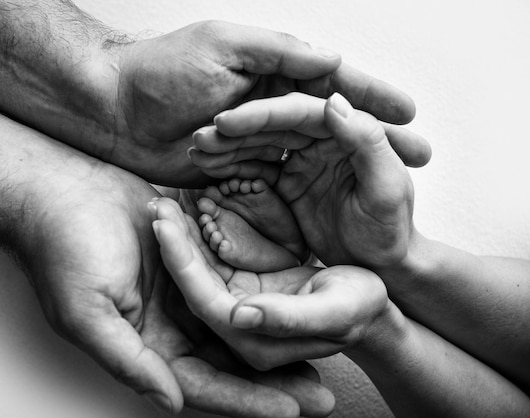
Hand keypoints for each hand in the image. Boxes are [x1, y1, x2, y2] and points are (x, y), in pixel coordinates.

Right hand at [19, 158, 333, 416]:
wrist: (61, 189)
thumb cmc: (64, 249)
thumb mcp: (87, 313)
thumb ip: (129, 361)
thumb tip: (170, 401)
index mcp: (146, 346)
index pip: (204, 385)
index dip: (247, 402)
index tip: (292, 412)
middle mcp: (170, 324)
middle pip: (232, 361)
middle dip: (276, 380)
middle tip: (323, 395)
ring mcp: (185, 291)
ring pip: (241, 324)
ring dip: (279, 338)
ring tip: (324, 352)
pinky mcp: (196, 257)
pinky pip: (235, 281)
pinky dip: (264, 294)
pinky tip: (296, 297)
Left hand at [109, 20, 417, 186]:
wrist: (113, 111)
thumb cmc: (163, 71)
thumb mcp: (226, 44)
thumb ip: (280, 53)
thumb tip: (332, 60)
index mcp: (273, 73)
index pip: (335, 86)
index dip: (375, 98)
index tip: (413, 114)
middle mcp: (269, 108)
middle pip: (333, 128)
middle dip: (378, 141)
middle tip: (421, 159)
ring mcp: (254, 144)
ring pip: (311, 160)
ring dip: (348, 172)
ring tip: (391, 187)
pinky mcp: (234, 172)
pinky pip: (274, 184)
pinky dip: (302, 194)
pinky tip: (334, 206)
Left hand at [150, 197, 387, 366]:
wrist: (369, 304)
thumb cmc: (360, 308)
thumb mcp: (335, 310)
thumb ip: (289, 318)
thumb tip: (240, 317)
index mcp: (255, 340)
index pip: (203, 300)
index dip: (181, 262)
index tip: (163, 223)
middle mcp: (237, 326)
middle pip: (193, 282)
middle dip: (173, 241)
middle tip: (157, 201)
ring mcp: (236, 305)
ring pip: (199, 268)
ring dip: (182, 234)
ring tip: (165, 199)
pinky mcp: (242, 286)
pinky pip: (213, 258)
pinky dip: (200, 233)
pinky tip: (190, 206)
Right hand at [191, 92, 416, 267]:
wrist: (380, 265)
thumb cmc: (391, 231)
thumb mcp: (386, 189)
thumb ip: (368, 142)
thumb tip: (334, 102)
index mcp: (348, 131)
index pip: (302, 113)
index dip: (263, 115)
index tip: (228, 121)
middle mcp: (323, 139)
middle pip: (274, 124)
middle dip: (237, 129)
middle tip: (201, 137)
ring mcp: (302, 159)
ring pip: (260, 144)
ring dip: (229, 146)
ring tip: (197, 150)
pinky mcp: (288, 181)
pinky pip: (256, 168)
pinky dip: (233, 168)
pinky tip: (207, 167)